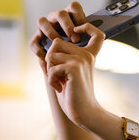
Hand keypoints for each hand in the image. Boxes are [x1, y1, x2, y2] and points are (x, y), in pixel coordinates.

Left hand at [29, 2, 104, 127]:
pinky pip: (52, 67)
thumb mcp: (65, 74)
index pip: (95, 33)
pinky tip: (60, 88)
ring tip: (59, 82)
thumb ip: (58, 60)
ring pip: (51, 54)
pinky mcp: (75, 67)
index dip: (87, 27)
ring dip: (50, 70)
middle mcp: (86, 55)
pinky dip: (51, 79)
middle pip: (56, 43)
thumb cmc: (73, 95)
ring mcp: (81, 59)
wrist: (84, 112)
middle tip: (58, 76)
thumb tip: (43, 50)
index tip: (78, 32)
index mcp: (88, 55)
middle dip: (50, 60)